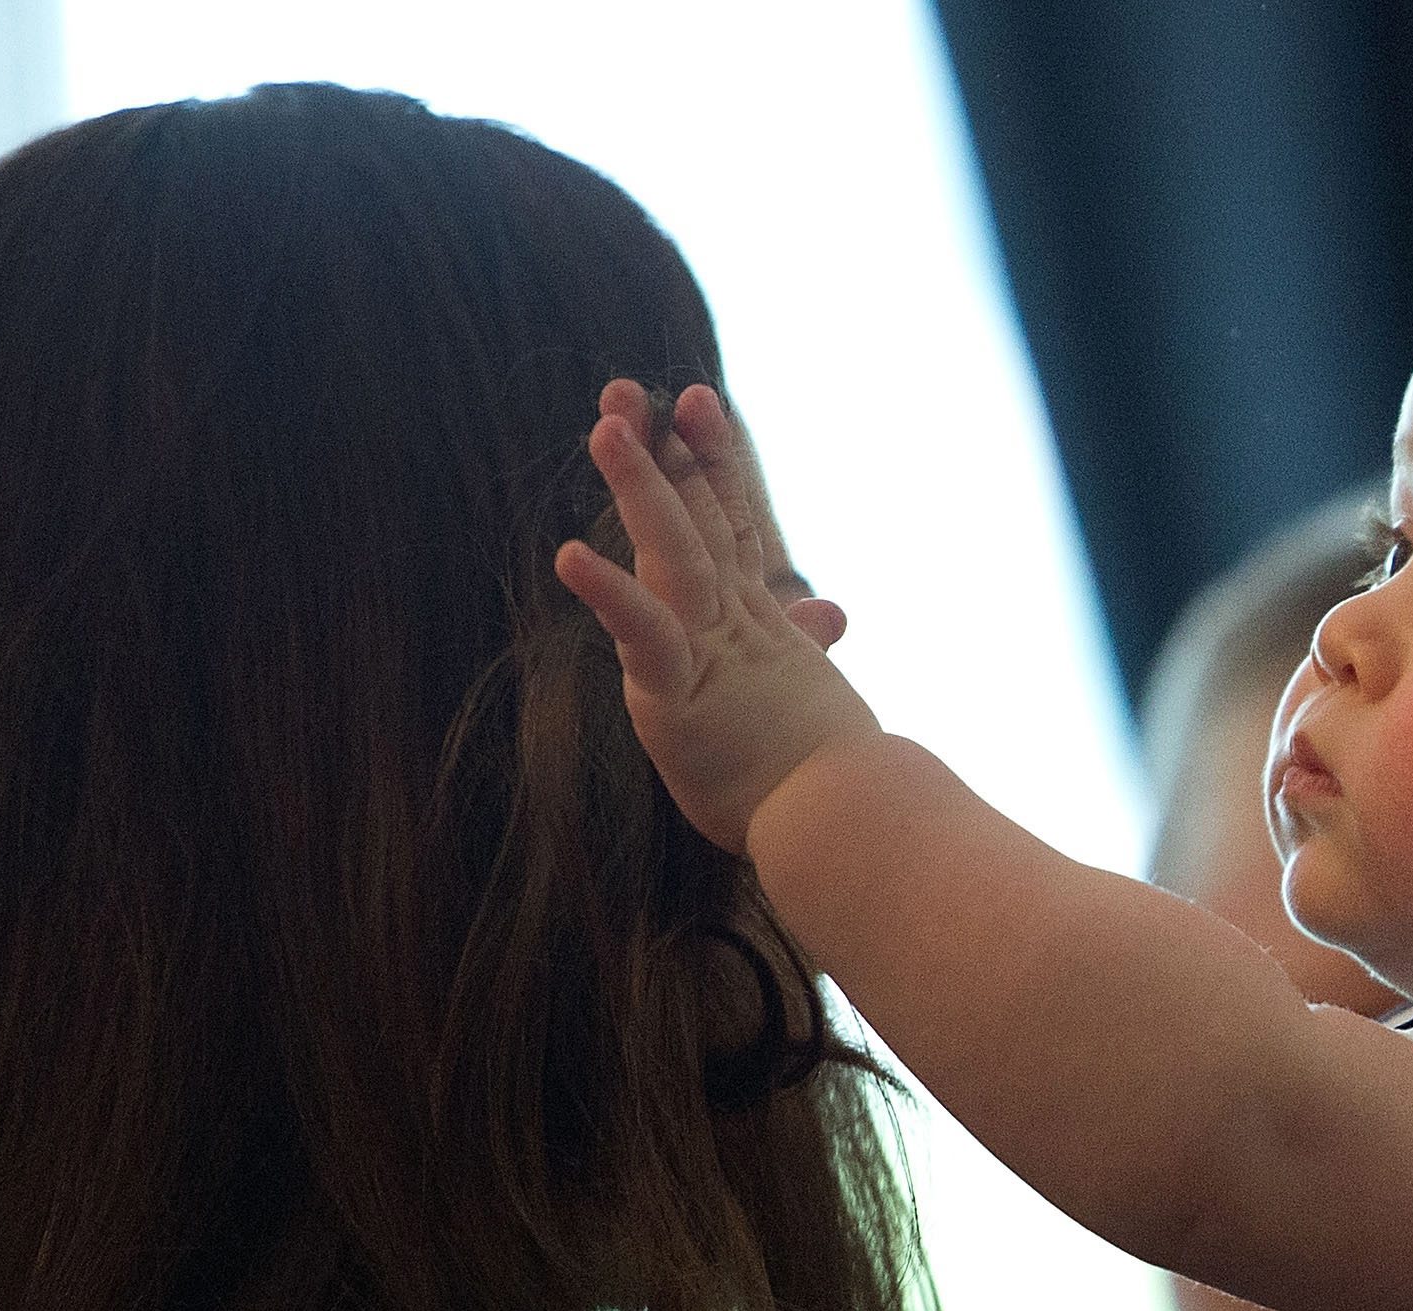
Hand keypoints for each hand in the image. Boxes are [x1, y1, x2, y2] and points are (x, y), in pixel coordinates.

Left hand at [553, 380, 876, 851]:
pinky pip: (643, 631)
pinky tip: (567, 555)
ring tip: (606, 426)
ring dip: (638, 487)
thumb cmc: (824, 776)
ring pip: (672, 553)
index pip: (726, 527)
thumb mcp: (803, 700)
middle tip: (628, 388)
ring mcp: (709, 652)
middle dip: (664, 450)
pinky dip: (607, 591)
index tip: (689, 403)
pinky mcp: (683, 692)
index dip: (708, 462)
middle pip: (695, 519)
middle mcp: (731, 624)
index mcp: (752, 626)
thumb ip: (803, 647)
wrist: (844, 821)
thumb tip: (827, 614)